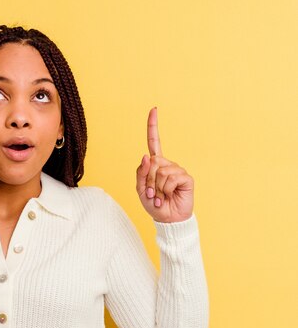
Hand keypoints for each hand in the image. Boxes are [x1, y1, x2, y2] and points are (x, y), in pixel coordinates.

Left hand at [136, 107, 193, 222]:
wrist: (168, 219)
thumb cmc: (154, 204)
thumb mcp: (140, 190)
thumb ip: (141, 173)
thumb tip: (146, 155)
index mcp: (155, 164)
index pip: (154, 142)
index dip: (153, 126)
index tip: (154, 109)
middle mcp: (167, 164)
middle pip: (152, 162)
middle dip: (148, 180)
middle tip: (151, 193)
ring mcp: (177, 170)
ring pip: (160, 171)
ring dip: (156, 187)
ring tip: (160, 196)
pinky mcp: (186, 177)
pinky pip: (171, 178)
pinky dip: (166, 189)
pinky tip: (170, 195)